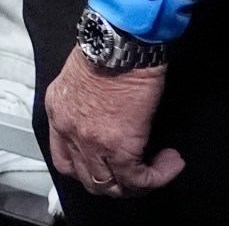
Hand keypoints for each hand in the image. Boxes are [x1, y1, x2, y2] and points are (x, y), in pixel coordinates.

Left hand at [44, 51, 185, 197]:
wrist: (119, 43)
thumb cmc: (106, 48)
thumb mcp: (79, 76)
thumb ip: (84, 102)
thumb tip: (105, 115)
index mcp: (58, 112)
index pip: (64, 158)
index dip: (87, 169)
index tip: (108, 165)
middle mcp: (69, 131)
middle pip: (88, 177)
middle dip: (115, 182)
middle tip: (138, 173)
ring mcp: (91, 143)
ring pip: (111, 185)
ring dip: (137, 184)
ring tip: (156, 170)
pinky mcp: (119, 146)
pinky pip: (138, 178)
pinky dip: (157, 177)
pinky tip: (170, 163)